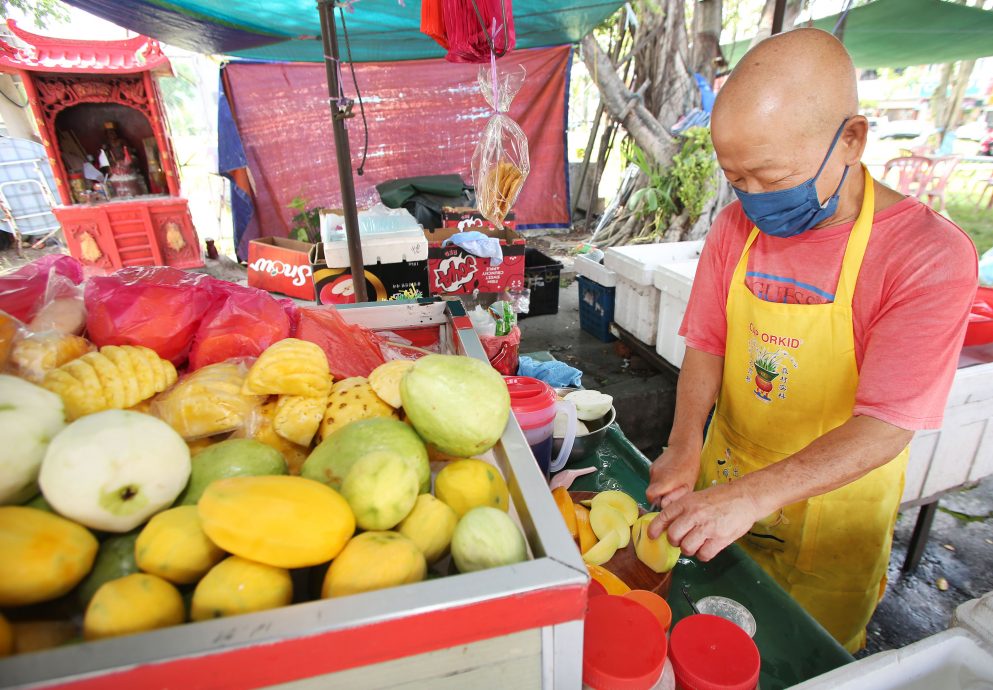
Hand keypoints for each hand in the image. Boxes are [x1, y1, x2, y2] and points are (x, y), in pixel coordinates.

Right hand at [645, 444, 700, 508]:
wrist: (684, 447)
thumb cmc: (689, 466)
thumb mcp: (688, 486)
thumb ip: (676, 497)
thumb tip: (665, 505)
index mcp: (664, 482)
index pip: (650, 496)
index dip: (655, 501)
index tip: (663, 501)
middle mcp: (655, 476)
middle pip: (650, 491)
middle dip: (658, 495)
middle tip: (670, 493)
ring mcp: (653, 470)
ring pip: (652, 484)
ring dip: (659, 487)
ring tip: (672, 482)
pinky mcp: (653, 466)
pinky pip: (654, 477)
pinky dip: (659, 479)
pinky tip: (669, 475)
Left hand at [648, 481, 765, 561]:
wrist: (746, 497)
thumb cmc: (722, 497)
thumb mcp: (698, 496)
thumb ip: (684, 509)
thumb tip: (670, 523)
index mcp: (687, 503)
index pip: (664, 517)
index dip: (655, 529)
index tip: (652, 536)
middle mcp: (694, 515)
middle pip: (673, 537)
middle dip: (675, 541)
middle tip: (682, 540)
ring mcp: (707, 528)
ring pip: (686, 548)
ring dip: (689, 549)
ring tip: (696, 543)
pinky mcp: (719, 539)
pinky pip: (703, 555)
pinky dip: (703, 554)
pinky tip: (707, 547)